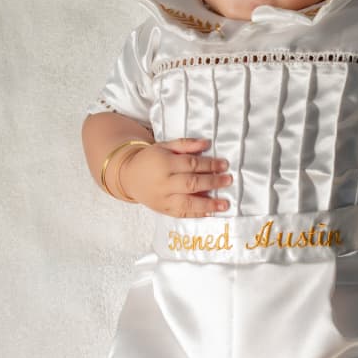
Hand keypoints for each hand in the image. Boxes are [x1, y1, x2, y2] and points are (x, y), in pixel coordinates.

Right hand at [117, 138, 233, 216]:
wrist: (128, 176)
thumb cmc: (150, 159)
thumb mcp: (165, 146)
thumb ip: (186, 144)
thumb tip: (206, 143)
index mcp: (164, 164)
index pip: (191, 164)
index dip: (210, 165)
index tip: (224, 165)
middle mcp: (164, 183)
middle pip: (192, 183)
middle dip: (212, 182)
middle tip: (228, 180)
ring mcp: (163, 199)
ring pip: (187, 202)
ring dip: (208, 204)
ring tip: (225, 204)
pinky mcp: (162, 210)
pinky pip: (181, 213)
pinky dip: (197, 214)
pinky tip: (210, 213)